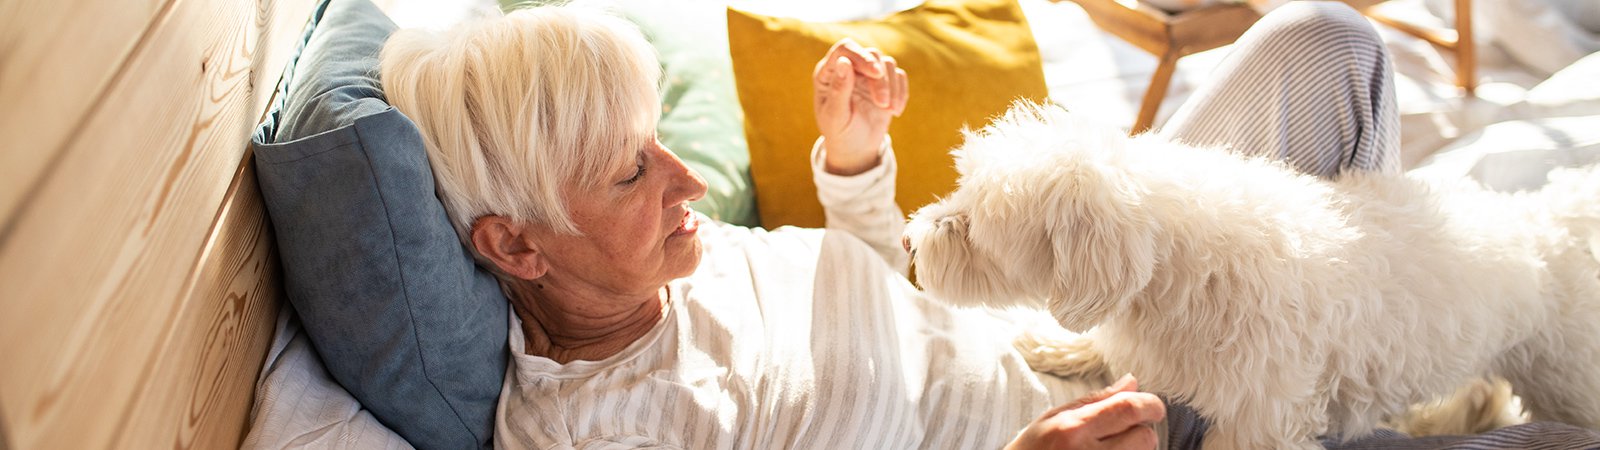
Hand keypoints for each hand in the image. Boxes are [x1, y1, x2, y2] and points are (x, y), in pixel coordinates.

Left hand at [812, 38, 908, 174]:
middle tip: (883, 103)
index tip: (876, 73)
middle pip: (870, 55)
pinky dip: (901, 92)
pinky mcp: (885, 82)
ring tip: (890, 111)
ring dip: (892, 87)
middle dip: (880, 79)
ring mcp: (867, 74)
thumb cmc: (839, 133)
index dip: (861, 56)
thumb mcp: (835, 116)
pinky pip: (899, 75)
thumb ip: (839, 89)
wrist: (855, 149)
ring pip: (887, 64)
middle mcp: (849, 67)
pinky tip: (895, 111)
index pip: (845, 50)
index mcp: (829, 72)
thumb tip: (844, 62)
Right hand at [1006, 374, 1165, 449]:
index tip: (1153, 407)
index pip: (1128, 409)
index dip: (1150, 405)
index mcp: (1073, 429)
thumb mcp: (1054, 419)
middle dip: (1142, 431)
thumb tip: (1132, 383)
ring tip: (1109, 449)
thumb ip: (1095, 401)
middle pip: (1144, 437)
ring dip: (1135, 449)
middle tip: (1125, 432)